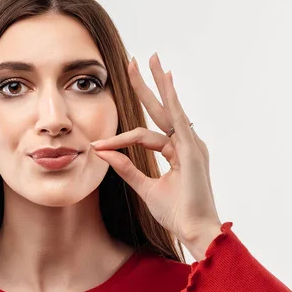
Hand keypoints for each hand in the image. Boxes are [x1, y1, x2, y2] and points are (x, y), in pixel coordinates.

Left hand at [90, 53, 221, 257]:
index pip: (145, 135)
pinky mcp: (192, 150)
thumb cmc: (176, 213)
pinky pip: (177, 120)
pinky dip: (171, 99)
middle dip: (148, 85)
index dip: (119, 137)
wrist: (194, 230)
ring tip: (148, 60)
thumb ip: (127, 169)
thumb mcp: (146, 188)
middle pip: (162, 110)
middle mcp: (187, 144)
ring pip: (168, 109)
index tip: (98, 143)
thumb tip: (105, 153)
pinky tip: (165, 81)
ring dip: (157, 84)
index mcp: (178, 153)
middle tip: (136, 61)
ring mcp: (192, 145)